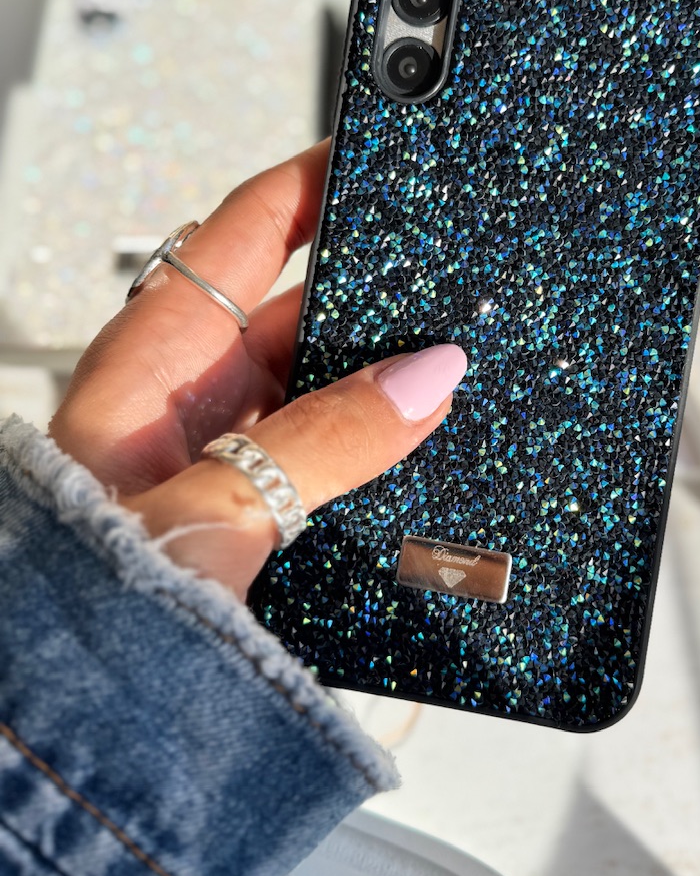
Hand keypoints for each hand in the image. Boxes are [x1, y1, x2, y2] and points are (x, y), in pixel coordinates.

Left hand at [49, 142, 466, 597]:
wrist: (66, 724)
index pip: (241, 233)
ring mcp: (229, 460)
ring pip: (328, 391)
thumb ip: (323, 445)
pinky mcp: (261, 519)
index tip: (375, 151)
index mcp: (154, 364)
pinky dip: (384, 452)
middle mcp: (192, 402)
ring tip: (457, 375)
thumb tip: (425, 379)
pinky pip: (338, 459)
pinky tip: (430, 458)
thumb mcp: (211, 511)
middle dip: (375, 296)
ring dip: (387, 387)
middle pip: (302, 312)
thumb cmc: (80, 610)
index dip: (309, 181)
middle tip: (452, 284)